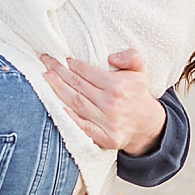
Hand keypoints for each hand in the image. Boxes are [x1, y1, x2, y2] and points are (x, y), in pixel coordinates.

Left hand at [39, 47, 166, 156]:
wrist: (148, 124)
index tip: (61, 58)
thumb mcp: (140, 70)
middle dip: (59, 71)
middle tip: (46, 62)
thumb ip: (131, 57)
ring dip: (58, 89)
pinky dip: (69, 118)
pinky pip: (83, 127)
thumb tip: (111, 58)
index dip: (72, 64)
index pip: (87, 72)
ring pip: (76, 102)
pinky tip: (56, 107)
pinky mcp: (106, 138)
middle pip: (78, 85)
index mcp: (118, 85)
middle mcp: (111, 103)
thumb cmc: (137, 94)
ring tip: (47, 77)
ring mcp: (108, 122)